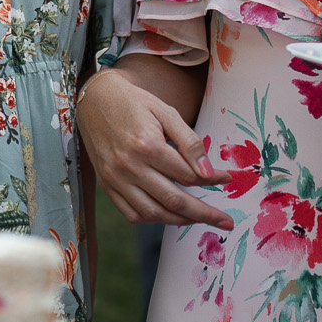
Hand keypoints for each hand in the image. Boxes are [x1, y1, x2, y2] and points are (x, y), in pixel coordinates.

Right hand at [74, 70, 234, 228]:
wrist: (94, 99)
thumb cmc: (135, 103)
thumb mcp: (167, 113)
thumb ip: (189, 143)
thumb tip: (209, 173)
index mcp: (147, 145)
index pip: (188, 175)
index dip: (212, 180)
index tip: (227, 179)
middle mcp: (129, 166)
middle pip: (174, 201)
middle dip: (204, 214)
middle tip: (226, 222)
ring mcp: (115, 179)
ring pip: (154, 213)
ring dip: (181, 221)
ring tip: (200, 219)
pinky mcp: (106, 185)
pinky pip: (132, 214)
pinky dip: (153, 219)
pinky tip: (168, 214)